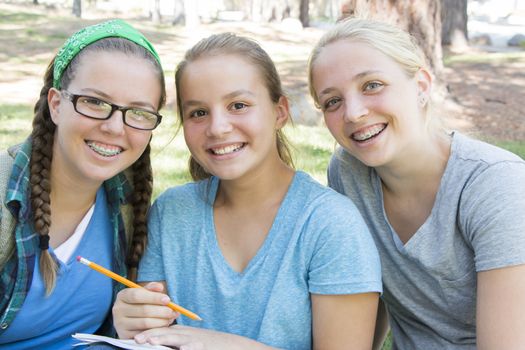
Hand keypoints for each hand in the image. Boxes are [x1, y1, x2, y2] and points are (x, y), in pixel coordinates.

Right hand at [112, 281, 178, 338]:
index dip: (154, 297)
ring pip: (145, 322)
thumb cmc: (141, 303)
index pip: (137, 295)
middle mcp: (118, 309)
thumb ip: (152, 289)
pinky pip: (144, 333)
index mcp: (122, 295)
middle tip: (173, 311)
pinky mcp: (124, 335)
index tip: (167, 299)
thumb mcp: (144, 293)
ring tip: (171, 318)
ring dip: (161, 321)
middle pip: (143, 310)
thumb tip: (160, 287)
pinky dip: (156, 330)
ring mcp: (119, 324)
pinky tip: (164, 325)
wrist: (131, 320)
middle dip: (161, 311)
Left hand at [135, 325, 274, 349]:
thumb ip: (177, 343)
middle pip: (166, 333)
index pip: (161, 330)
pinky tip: (180, 349)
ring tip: (150, 341)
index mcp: (182, 333)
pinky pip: (193, 348)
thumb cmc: (211, 346)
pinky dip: (186, 348)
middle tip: (136, 339)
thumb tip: (156, 344)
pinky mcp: (204, 347)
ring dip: (163, 339)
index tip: (133, 338)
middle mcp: (188, 335)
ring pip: (177, 339)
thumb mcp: (192, 342)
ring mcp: (196, 341)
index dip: (148, 333)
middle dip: (150, 335)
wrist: (235, 346)